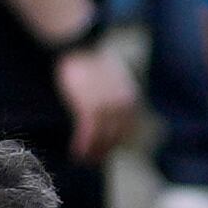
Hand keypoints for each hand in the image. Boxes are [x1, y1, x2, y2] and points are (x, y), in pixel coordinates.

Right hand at [55, 39, 140, 161]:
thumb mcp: (115, 78)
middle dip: (104, 151)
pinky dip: (82, 146)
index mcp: (131, 99)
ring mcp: (106, 109)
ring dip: (92, 153)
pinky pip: (87, 134)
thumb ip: (117, 96)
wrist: (80, 47)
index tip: (105, 150)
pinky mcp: (88, 109)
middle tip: (92, 160)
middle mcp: (122, 107)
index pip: (127, 130)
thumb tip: (111, 112)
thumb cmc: (93, 60)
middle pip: (115, 138)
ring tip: (82, 159)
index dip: (115, 143)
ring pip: (101, 140)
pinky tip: (76, 152)